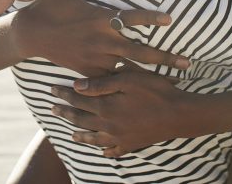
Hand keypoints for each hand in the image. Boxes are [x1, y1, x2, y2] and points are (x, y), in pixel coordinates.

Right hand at [11, 0, 188, 76]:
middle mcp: (101, 40)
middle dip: (165, 57)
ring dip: (152, 74)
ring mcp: (95, 58)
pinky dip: (128, 82)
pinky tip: (146, 88)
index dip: (151, 18)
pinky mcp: (88, 71)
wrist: (29, 35)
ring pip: (129, 68)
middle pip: (139, 50)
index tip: (170, 19)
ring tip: (175, 79)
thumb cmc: (49, 6)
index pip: (130, 17)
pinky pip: (112, 79)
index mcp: (98, 18)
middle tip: (187, 63)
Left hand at [50, 66, 189, 156]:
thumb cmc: (155, 91)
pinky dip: (105, 151)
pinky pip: (113, 151)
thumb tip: (77, 85)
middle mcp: (109, 125)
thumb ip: (101, 84)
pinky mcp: (131, 144)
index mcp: (106, 106)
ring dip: (80, 135)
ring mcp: (119, 137)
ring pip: (93, 138)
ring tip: (71, 134)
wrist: (179, 114)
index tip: (51, 88)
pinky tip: (102, 151)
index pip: (78, 99)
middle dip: (65, 113)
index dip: (64, 94)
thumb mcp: (129, 79)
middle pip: (81, 119)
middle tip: (52, 109)